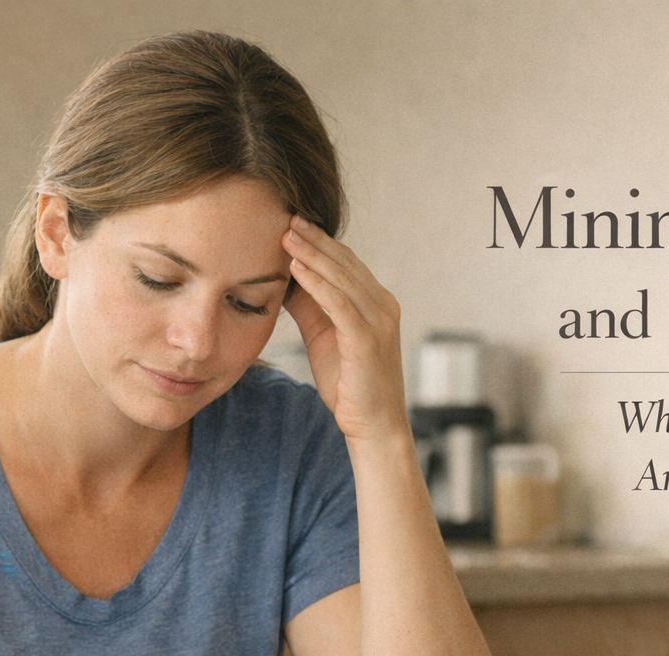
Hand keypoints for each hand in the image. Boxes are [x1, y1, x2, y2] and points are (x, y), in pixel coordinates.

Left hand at [281, 217, 408, 442]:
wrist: (374, 427)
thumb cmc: (350, 386)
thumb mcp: (324, 338)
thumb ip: (310, 307)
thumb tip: (285, 280)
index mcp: (376, 303)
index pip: (346, 263)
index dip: (320, 242)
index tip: (291, 223)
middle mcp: (383, 306)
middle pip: (345, 263)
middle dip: (315, 239)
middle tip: (286, 216)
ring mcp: (379, 322)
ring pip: (342, 278)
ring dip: (312, 254)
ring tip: (285, 234)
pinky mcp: (367, 340)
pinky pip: (340, 303)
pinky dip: (317, 283)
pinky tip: (296, 268)